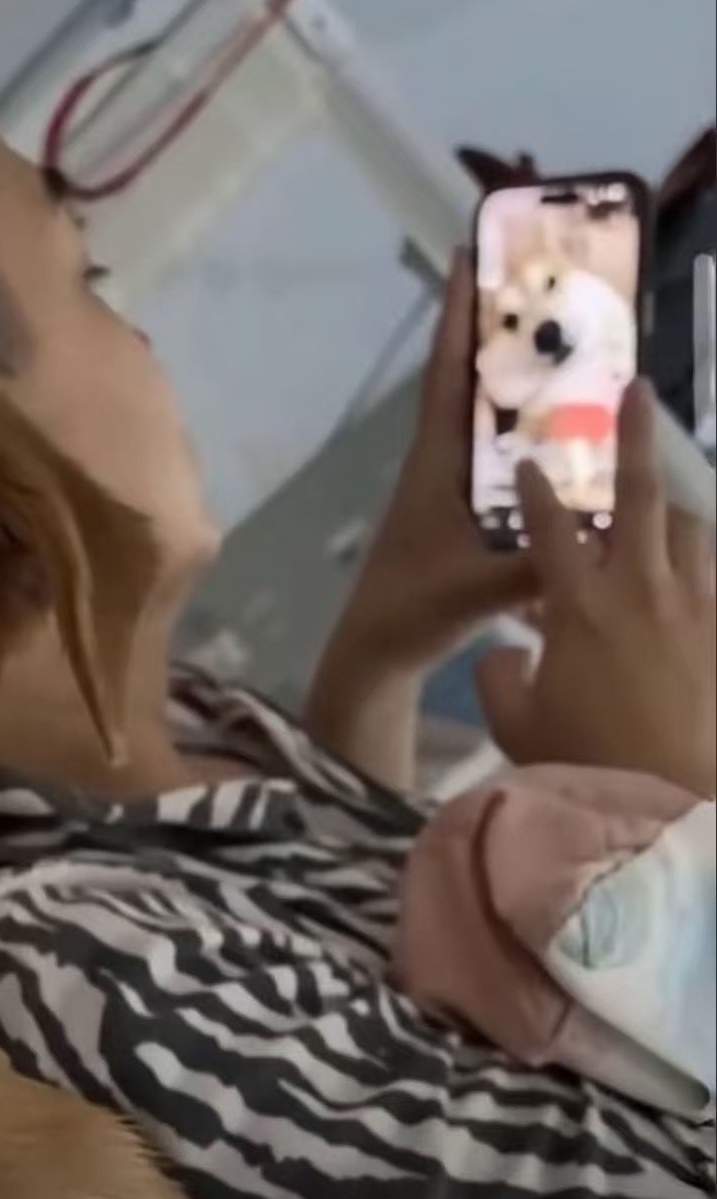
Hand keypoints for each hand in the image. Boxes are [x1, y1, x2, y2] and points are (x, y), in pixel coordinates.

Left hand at [303, 251, 536, 787]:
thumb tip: (598, 539)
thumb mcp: (476, 586)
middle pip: (472, 380)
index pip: (449, 374)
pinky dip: (527, 432)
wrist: (379, 653)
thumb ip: (532, 565)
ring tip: (563, 337)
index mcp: (436, 461)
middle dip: (499, 331)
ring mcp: (451, 485)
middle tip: (539, 281)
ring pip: (487, 416)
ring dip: (517, 378)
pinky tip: (564, 429)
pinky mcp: (463, 512)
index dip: (459, 318)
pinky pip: (499, 454)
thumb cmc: (414, 610)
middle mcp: (442, 461)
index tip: (468, 257)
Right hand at [476, 380, 715, 796]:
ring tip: (663, 513)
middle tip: (637, 391)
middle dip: (634, 437)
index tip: (530, 463)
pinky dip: (705, 571)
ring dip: (673, 514)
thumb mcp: (517, 725)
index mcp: (578, 606)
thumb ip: (501, 677)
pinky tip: (698, 580)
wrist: (673, 807)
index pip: (550, 528)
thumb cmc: (584, 765)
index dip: (538, 491)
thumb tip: (508, 651)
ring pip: (692, 531)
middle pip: (639, 496)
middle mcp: (642, 590)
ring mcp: (697, 609)